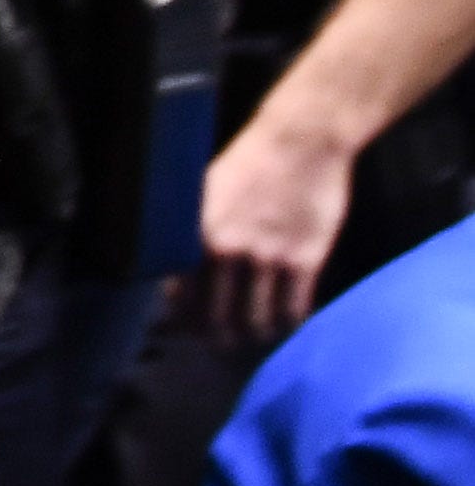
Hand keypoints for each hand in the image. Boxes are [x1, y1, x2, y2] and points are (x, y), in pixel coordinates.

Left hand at [202, 112, 354, 343]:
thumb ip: (192, 232)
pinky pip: (293, 308)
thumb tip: (181, 269)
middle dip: (217, 337)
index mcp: (196, 236)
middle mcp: (227, 253)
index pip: (181, 297)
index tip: (190, 329)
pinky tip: (286, 322)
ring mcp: (268, 258)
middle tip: (221, 344)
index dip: (185, 319)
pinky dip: (288, 322)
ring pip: (255, 320)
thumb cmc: (249, 162)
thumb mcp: (203, 194)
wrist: (301, 142)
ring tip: (254, 335)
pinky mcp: (305, 260)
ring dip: (254, 334)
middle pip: (216, 317)